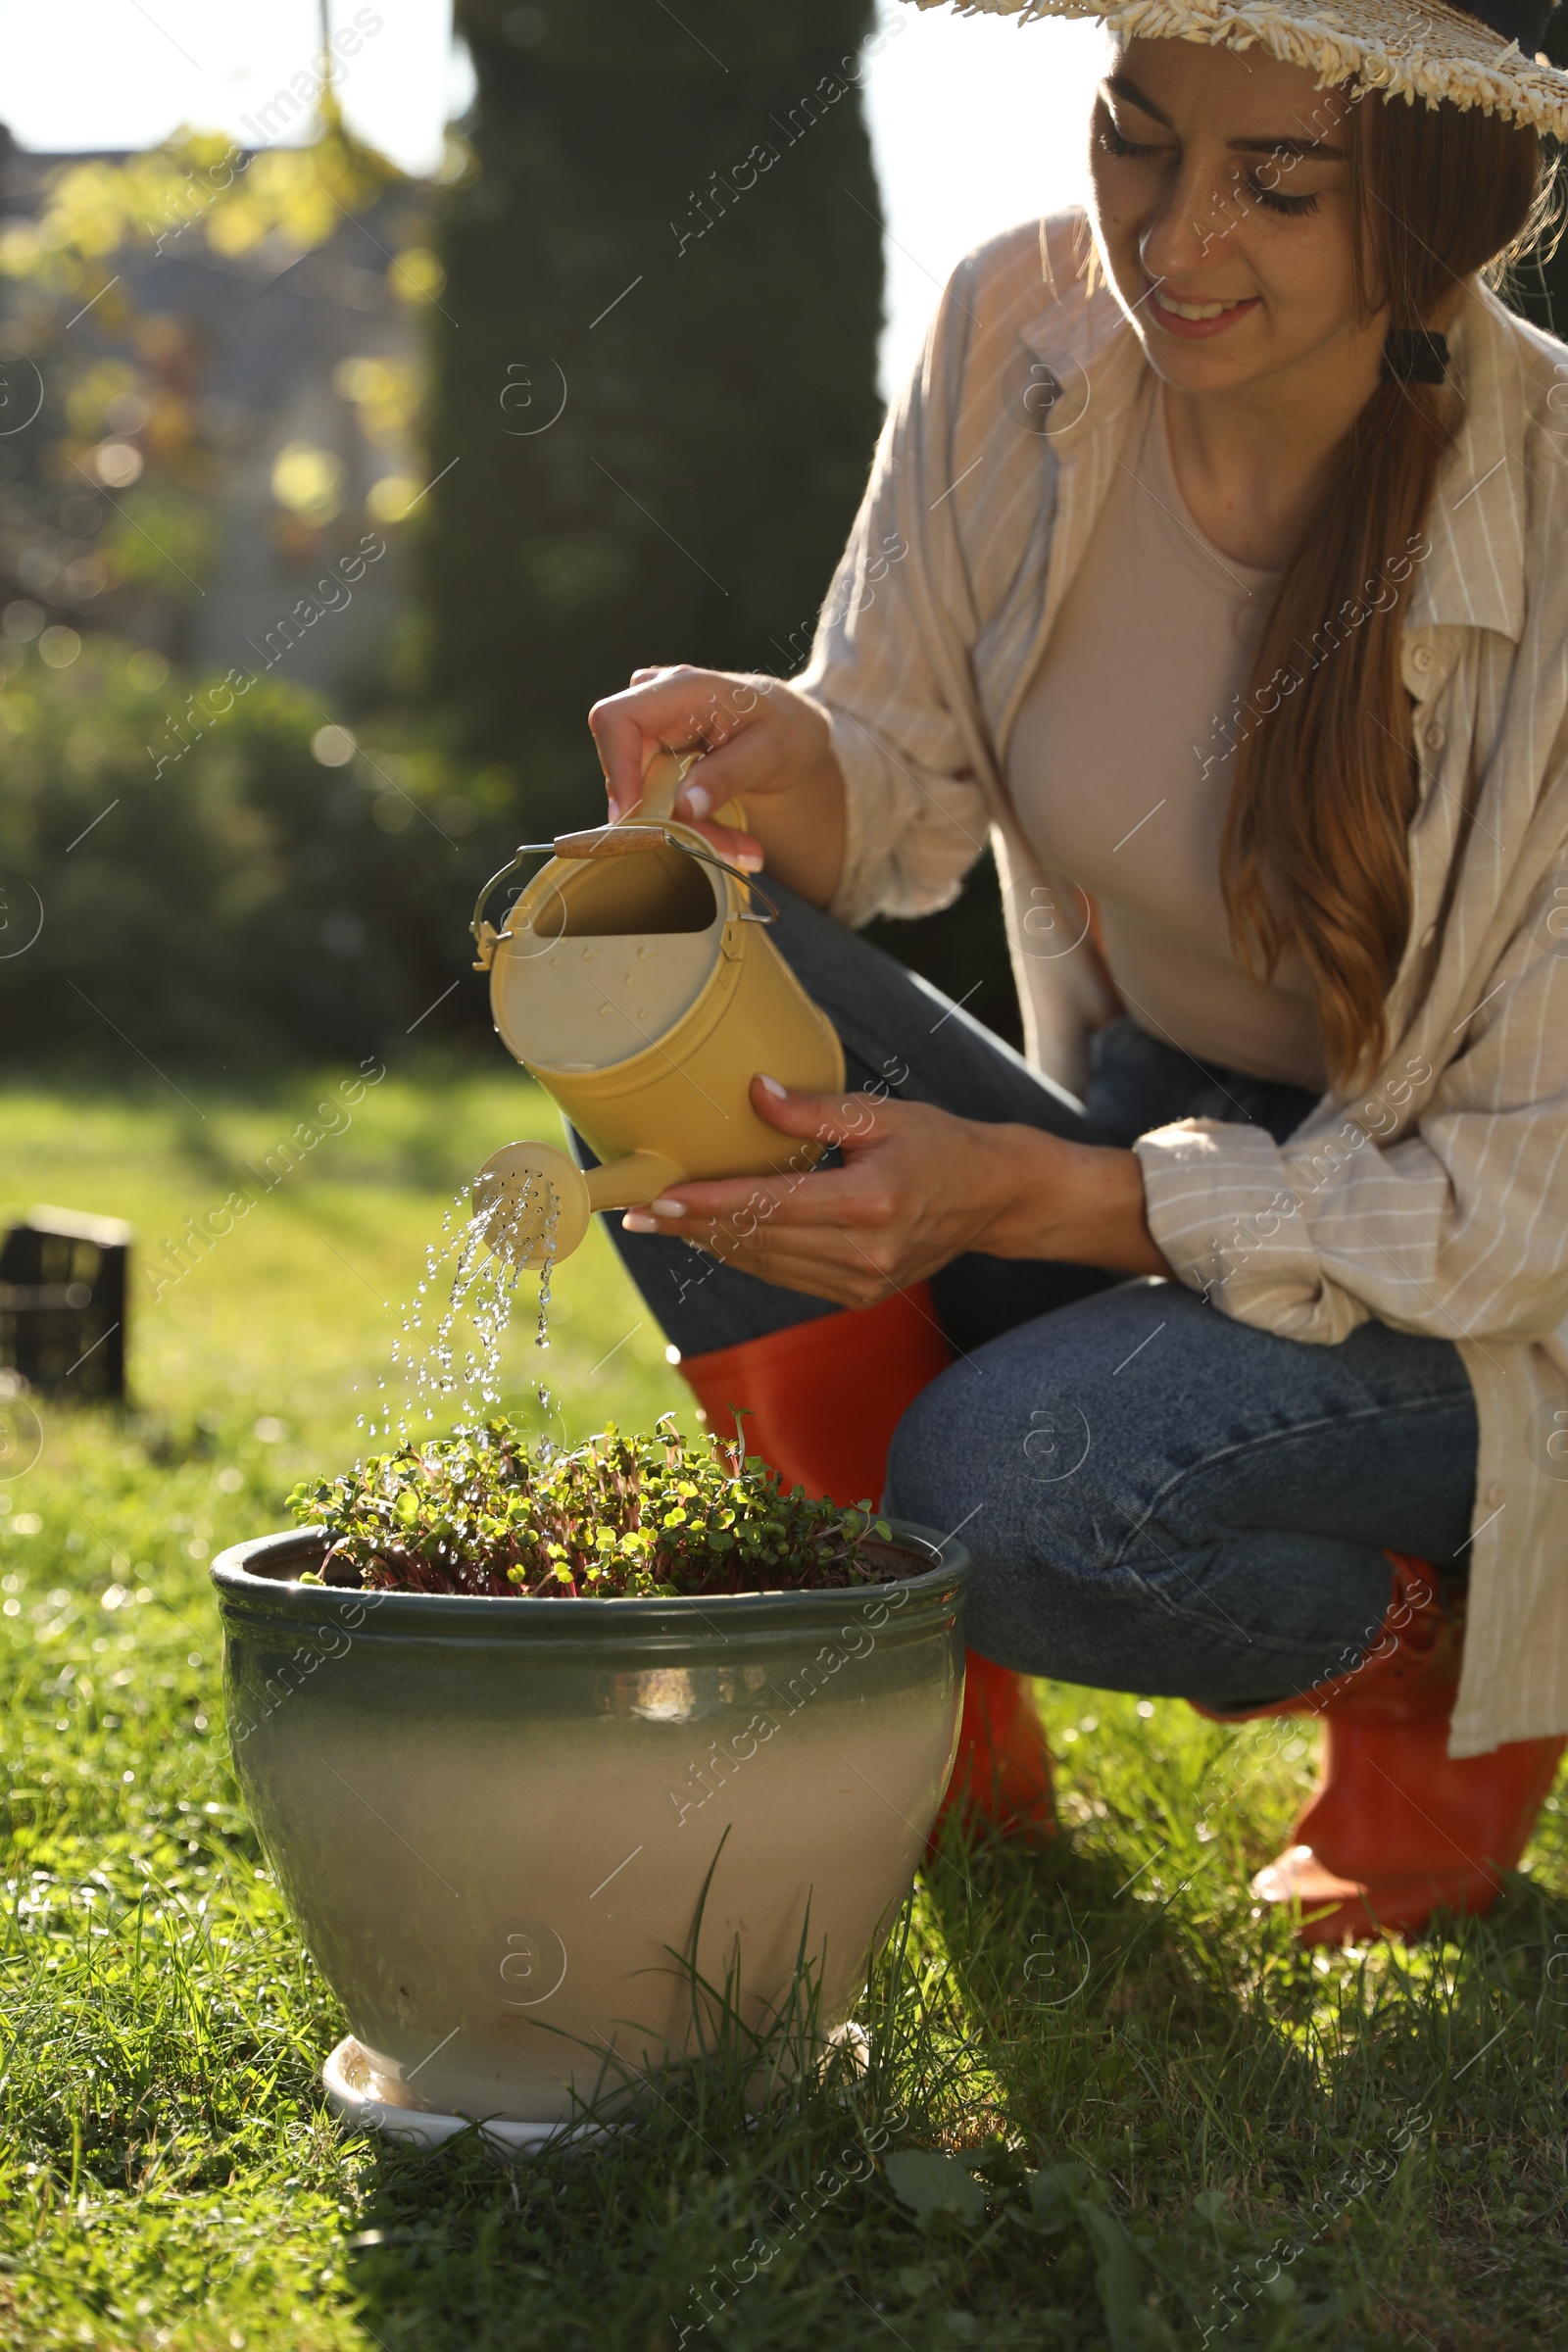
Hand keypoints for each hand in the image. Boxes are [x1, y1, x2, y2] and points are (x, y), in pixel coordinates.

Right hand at [587, 664, 846, 906]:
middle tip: (716, 849)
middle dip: (664, 817)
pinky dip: (687, 823)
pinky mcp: (655, 754)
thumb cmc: (786, 730)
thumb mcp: (769, 754)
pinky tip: (725, 836)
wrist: (792, 730)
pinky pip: (655, 797)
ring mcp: (653, 728)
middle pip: (627, 767)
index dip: (615, 767)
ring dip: (682, 827)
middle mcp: (657, 703)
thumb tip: (683, 806)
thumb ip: (726, 777)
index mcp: (683, 689)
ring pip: (641, 791)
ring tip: (736, 847)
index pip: (617, 719)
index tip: (632, 815)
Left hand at [620, 1077, 1167, 1307]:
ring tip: (660, 1223)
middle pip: (757, 1240)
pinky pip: (785, 1276)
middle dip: (691, 1225)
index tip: (656, 1198)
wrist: (992, 1199)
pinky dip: (747, 1255)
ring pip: (765, 1264)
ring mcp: (861, 1282)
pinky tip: (713, 1236)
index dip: (706, 1203)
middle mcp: (864, 1252)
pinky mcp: (857, 1295)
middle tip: (635, 1212)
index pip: (769, 1206)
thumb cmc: (938, 1143)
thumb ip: (814, 1110)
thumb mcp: (883, 1114)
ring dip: (711, 1243)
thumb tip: (752, 1091)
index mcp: (870, 1203)